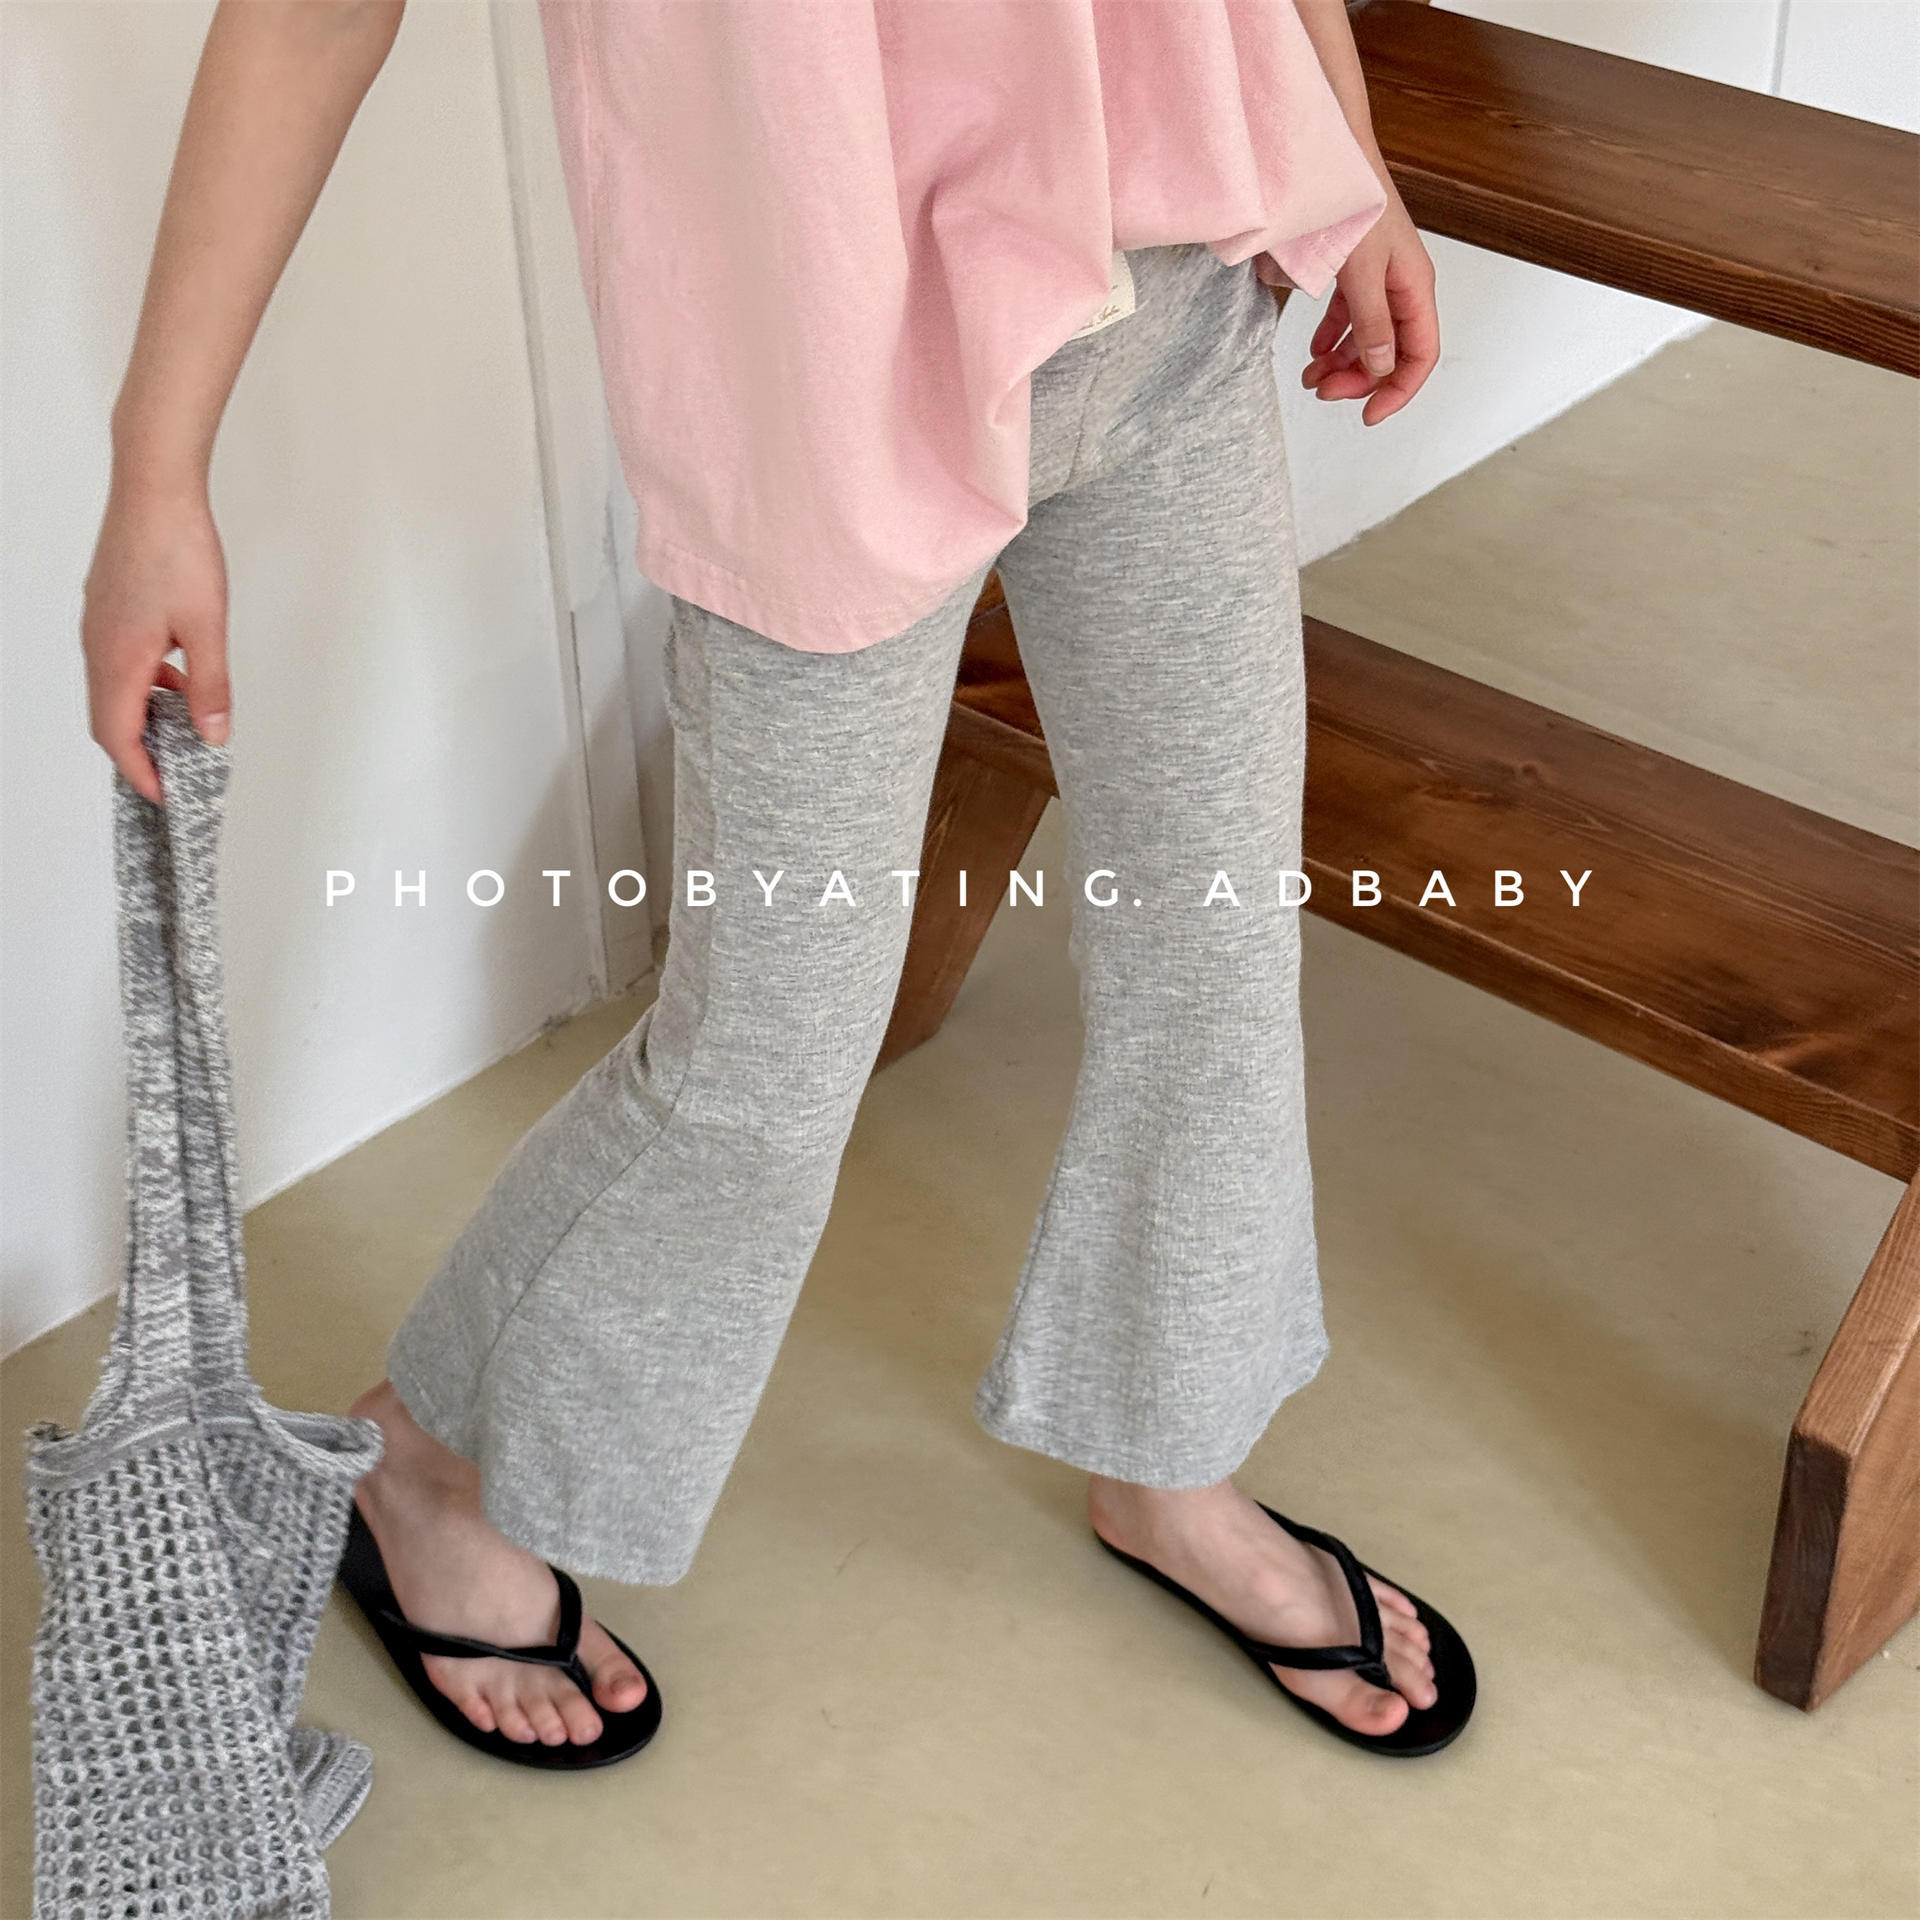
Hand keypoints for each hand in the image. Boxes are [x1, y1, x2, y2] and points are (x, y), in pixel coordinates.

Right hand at [81, 478, 229, 804]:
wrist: (154, 489)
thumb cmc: (179, 550)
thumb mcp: (208, 630)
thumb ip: (211, 688)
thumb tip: (212, 734)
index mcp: (118, 659)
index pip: (118, 736)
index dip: (140, 772)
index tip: (165, 796)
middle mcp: (98, 645)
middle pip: (110, 717)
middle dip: (142, 751)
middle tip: (177, 773)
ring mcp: (99, 625)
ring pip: (116, 688)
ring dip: (148, 714)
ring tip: (189, 726)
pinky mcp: (108, 607)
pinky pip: (120, 661)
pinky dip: (146, 682)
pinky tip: (179, 677)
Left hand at [1299, 194, 1437, 426]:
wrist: (1335, 160)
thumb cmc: (1355, 204)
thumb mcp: (1362, 271)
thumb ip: (1371, 322)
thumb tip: (1381, 367)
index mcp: (1415, 289)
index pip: (1420, 356)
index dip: (1398, 391)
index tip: (1368, 414)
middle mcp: (1403, 288)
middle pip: (1391, 353)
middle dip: (1359, 379)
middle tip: (1322, 392)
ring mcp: (1381, 281)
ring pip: (1369, 339)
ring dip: (1342, 364)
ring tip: (1311, 378)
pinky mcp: (1359, 273)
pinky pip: (1351, 318)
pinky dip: (1333, 339)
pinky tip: (1314, 351)